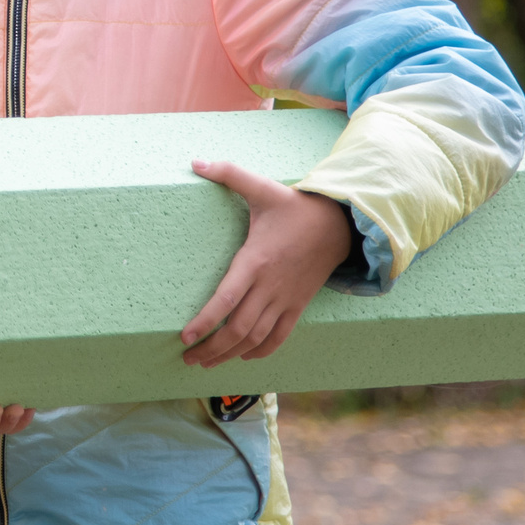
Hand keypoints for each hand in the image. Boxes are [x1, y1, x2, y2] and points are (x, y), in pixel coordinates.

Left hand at [181, 160, 353, 367]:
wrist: (339, 225)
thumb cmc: (293, 207)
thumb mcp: (261, 187)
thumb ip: (227, 173)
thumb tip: (194, 161)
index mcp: (256, 260)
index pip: (227, 298)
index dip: (206, 320)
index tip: (185, 335)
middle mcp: (270, 286)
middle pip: (239, 327)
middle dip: (211, 346)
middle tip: (187, 357)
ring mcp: (286, 299)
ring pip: (257, 338)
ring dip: (231, 354)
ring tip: (206, 363)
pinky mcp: (298, 306)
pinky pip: (280, 337)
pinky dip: (260, 351)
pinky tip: (242, 357)